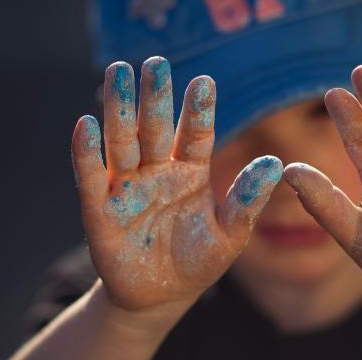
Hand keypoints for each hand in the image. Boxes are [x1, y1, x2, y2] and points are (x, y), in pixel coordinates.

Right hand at [71, 57, 281, 309]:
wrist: (160, 297)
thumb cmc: (198, 262)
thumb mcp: (230, 235)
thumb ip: (247, 200)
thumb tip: (276, 164)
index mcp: (190, 172)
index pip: (195, 134)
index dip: (198, 109)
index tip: (205, 81)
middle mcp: (157, 171)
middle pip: (154, 128)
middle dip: (154, 96)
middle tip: (154, 63)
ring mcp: (126, 187)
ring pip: (122, 142)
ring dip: (119, 109)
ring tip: (119, 73)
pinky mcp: (99, 209)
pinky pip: (90, 177)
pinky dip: (87, 153)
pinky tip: (86, 125)